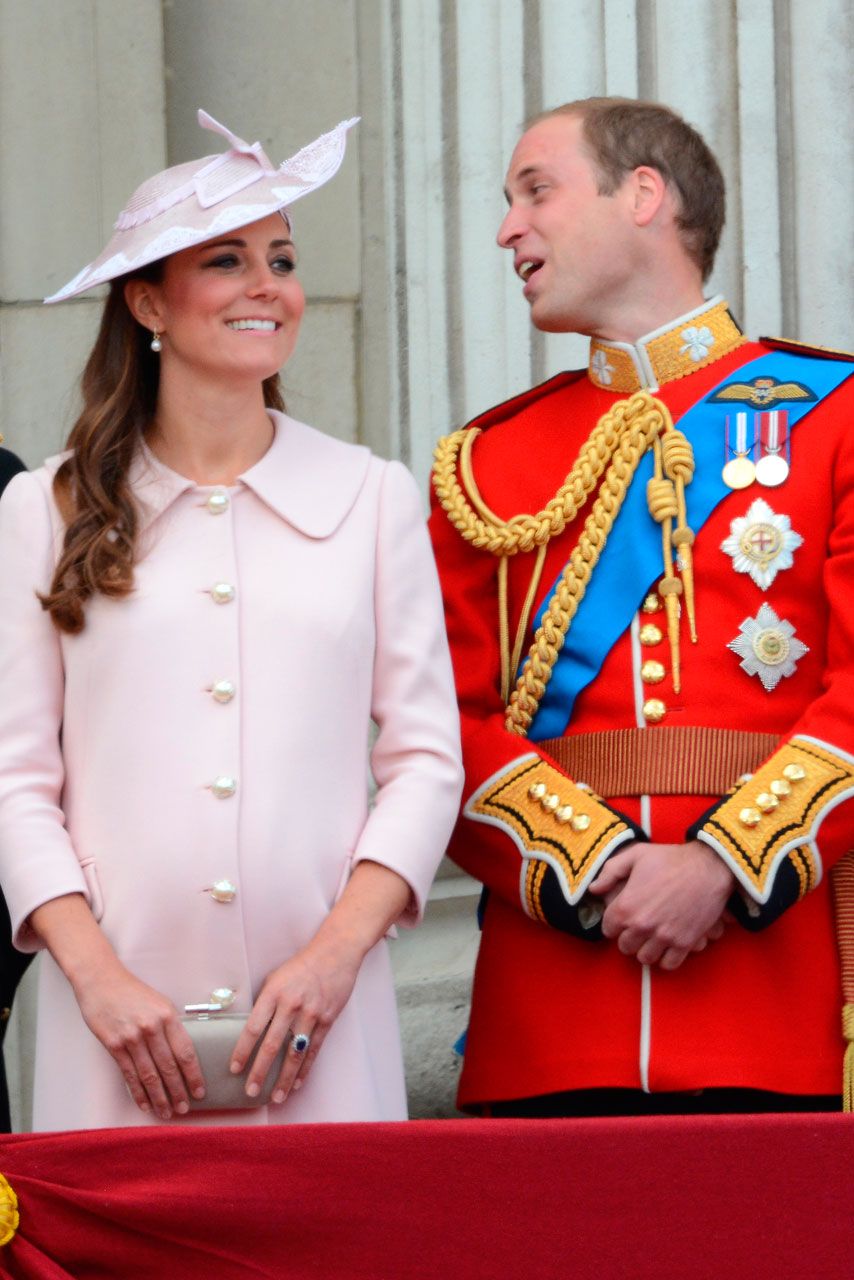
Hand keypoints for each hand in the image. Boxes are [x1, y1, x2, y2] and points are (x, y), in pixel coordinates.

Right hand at [74, 962, 204, 1119]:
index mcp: (167, 1015)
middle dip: (178, 1091)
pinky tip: (145, 1104)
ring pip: (149, 1075)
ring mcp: (131, 1037)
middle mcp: (151, 1027)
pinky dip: (138, 1092)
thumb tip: (183, 1055)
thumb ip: (171, 1026)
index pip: (185, 1052)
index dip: (194, 1075)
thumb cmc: (133, 992)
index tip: (200, 1092)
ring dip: (159, 1097)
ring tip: (166, 1112)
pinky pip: (129, 1074)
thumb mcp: (160, 1002)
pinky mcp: (114, 1045)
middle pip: (169, 1067)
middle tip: (184, 1109)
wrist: (101, 980)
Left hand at [229, 940, 360, 1104]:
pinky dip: (305, 1069)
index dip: (242, 1050)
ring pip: (294, 1053)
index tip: (234, 1068)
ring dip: (284, 1079)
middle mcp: (291, 1005)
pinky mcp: (327, 1019)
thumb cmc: (301, 965)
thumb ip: (265, 1002)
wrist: (335, 952)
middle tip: (250, 1091)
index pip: (253, 1028)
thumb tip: (252, 1028)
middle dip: (259, 1071)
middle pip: (271, 1045)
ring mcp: (311, 1014)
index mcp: (273, 993)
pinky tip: (298, 1083)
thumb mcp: (275, 977)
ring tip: (276, 1097)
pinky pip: (314, 1050)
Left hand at [589, 840, 734, 969]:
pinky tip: (667, 946)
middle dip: (628, 938)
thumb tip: (594, 889)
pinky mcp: (684, 943)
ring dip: (645, 950)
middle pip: (625, 947)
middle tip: (637, 928)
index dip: (614, 923)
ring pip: (645, 958)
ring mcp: (664, 937)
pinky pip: (668, 964)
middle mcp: (642, 926)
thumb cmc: (670, 859)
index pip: (608, 929)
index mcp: (626, 906)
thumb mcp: (635, 855)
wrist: (708, 867)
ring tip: (651, 938)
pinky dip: (665, 959)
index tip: (622, 917)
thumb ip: (610, 872)